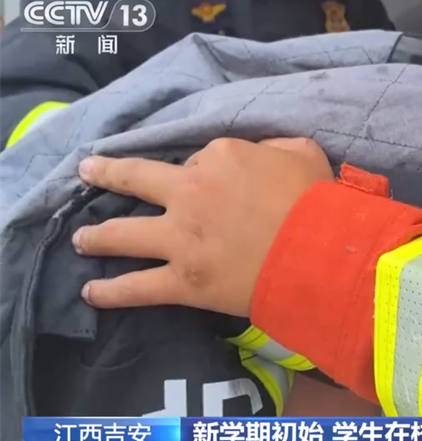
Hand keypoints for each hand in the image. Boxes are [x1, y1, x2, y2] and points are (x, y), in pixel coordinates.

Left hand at [73, 137, 332, 315]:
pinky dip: (111, 292)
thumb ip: (274, 146)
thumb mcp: (303, 153)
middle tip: (87, 174)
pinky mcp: (182, 280)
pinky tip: (90, 294)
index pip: (197, 161)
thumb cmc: (318, 203)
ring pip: (124, 234)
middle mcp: (188, 192)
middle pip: (137, 180)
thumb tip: (262, 153)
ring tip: (82, 239)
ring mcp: (180, 238)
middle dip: (107, 176)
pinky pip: (137, 287)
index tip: (209, 182)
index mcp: (219, 157)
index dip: (201, 172)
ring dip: (98, 236)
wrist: (319, 253)